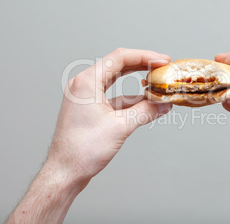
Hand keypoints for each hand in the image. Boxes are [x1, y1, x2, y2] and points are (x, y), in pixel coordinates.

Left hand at [48, 48, 171, 181]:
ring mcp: (85, 96)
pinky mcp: (89, 108)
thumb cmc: (82, 150)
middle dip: (142, 65)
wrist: (65, 172)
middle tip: (163, 65)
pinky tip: (146, 101)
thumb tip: (164, 104)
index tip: (163, 60)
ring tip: (157, 82)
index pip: (119, 58)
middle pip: (118, 65)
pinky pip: (113, 96)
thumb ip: (146, 111)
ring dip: (137, 81)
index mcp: (86, 82)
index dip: (145, 56)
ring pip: (116, 80)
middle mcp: (83, 85)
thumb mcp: (120, 127)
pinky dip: (130, 97)